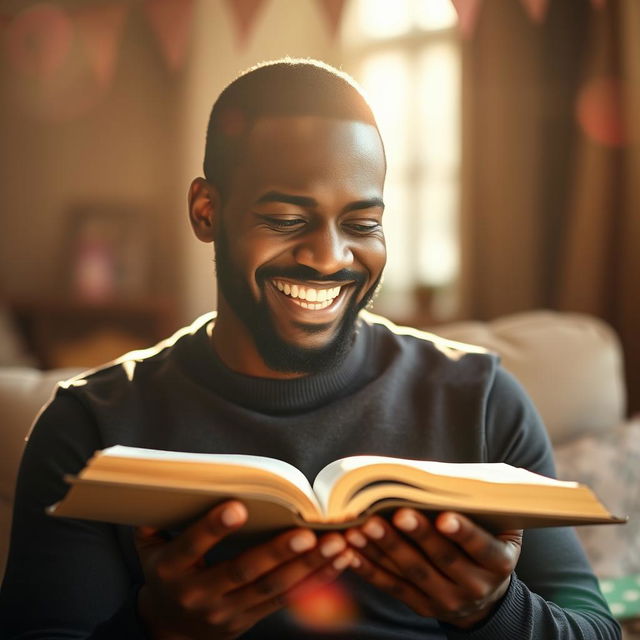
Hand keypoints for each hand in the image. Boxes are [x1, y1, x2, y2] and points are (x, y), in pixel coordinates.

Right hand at [135, 500, 353, 639]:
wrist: (170, 632)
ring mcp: (227, 610)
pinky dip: (315, 580)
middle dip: (277, 551)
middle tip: (306, 532)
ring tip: (335, 544)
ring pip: (272, 587)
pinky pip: (285, 599)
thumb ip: (153, 522)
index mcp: (172, 571)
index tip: (238, 506)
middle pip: (242, 571)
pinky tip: (337, 561)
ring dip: (307, 566)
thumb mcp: (148, 551)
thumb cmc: (165, 577)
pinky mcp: (249, 618)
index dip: (213, 529)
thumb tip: (161, 486)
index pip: (191, 547)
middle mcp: (200, 594)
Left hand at [345, 510, 521, 627]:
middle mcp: (475, 586)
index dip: (464, 532)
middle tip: (397, 513)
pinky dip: (369, 568)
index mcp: (499, 563)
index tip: (444, 517)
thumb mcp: (499, 529)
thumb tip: (444, 479)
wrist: (485, 596)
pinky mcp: (421, 606)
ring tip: (363, 527)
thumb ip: (480, 508)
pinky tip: (351, 551)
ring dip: (385, 548)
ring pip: (412, 573)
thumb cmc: (487, 542)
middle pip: (443, 559)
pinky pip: (392, 586)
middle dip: (418, 535)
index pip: (482, 548)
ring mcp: (447, 600)